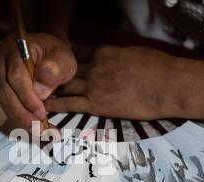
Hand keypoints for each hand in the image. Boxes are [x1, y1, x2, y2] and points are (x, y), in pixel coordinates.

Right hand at [0, 33, 76, 130]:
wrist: (48, 53)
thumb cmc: (56, 55)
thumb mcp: (64, 58)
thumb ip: (55, 70)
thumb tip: (39, 90)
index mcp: (17, 47)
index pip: (16, 76)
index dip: (27, 98)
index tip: (41, 114)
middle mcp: (1, 59)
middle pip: (5, 92)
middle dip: (22, 114)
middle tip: (39, 130)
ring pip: (3, 101)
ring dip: (20, 119)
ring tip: (39, 132)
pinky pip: (5, 104)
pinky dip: (19, 118)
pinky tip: (33, 127)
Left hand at [45, 46, 180, 119]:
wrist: (169, 86)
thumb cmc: (159, 69)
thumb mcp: (135, 53)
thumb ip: (117, 55)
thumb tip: (114, 59)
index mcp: (104, 52)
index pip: (76, 54)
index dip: (63, 61)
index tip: (53, 65)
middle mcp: (95, 66)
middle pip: (66, 70)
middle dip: (50, 75)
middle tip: (36, 80)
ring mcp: (95, 85)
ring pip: (64, 86)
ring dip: (49, 89)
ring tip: (34, 94)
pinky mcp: (98, 104)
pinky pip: (71, 104)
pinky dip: (55, 105)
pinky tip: (43, 108)